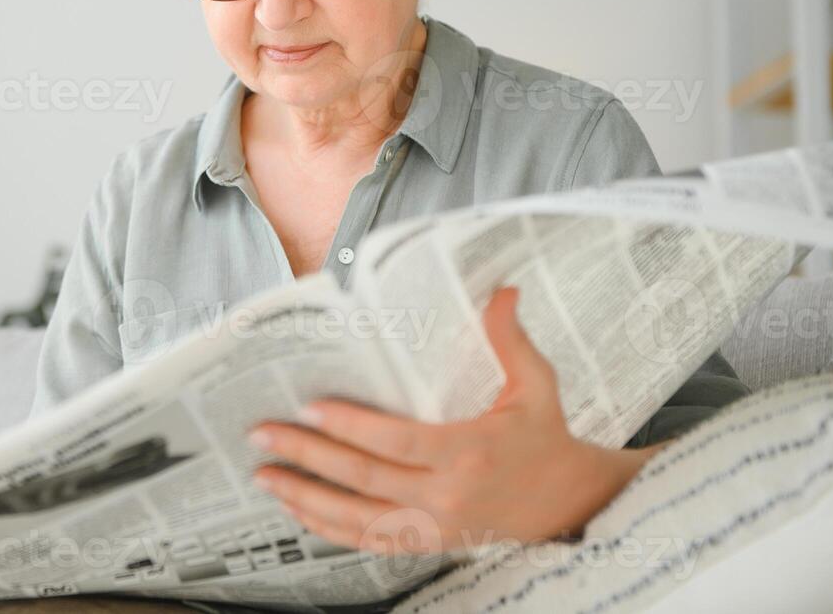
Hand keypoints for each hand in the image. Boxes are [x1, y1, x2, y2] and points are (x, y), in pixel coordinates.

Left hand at [248, 286, 664, 554]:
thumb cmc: (545, 437)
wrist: (569, 503)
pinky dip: (329, 528)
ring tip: (265, 475)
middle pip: (365, 479)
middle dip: (308, 457)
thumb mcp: (537, 386)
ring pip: (358, 518)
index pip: (398, 442)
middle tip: (263, 435)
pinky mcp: (428, 542)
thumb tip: (502, 289)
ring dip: (307, 497)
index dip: (351, 428)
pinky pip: (369, 541)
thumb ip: (511, 339)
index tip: (310, 409)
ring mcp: (435, 525)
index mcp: (469, 451)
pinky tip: (297, 508)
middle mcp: (447, 495)